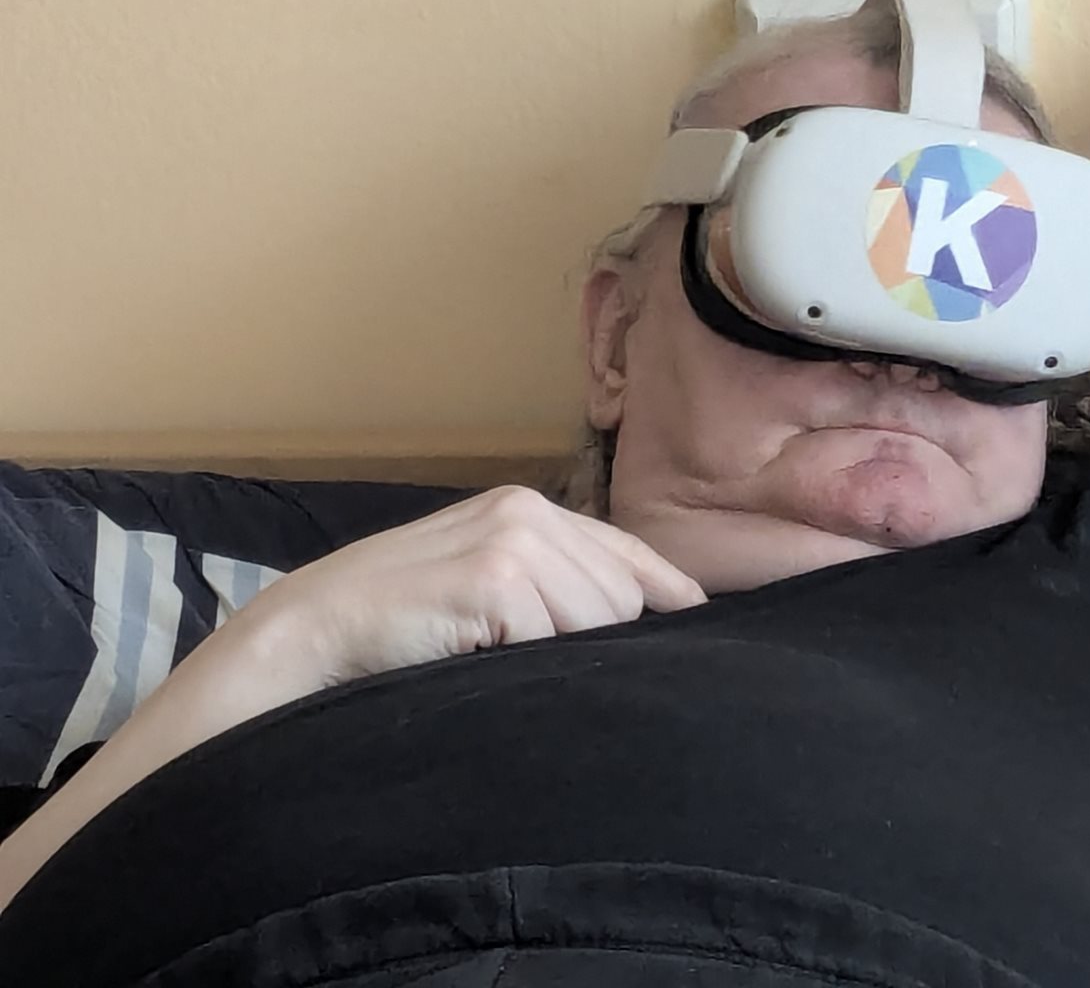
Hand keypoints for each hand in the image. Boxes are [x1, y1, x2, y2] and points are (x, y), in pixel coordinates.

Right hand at [230, 485, 707, 694]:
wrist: (309, 636)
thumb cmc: (398, 626)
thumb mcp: (485, 589)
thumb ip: (555, 586)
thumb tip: (644, 617)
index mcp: (528, 508)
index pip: (629, 554)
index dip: (666, 593)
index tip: (696, 619)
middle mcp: (526, 511)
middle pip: (624, 597)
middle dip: (593, 639)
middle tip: (519, 657)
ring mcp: (511, 540)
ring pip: (601, 621)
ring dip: (557, 655)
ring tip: (492, 656)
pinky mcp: (495, 577)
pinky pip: (556, 639)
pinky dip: (525, 664)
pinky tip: (475, 657)